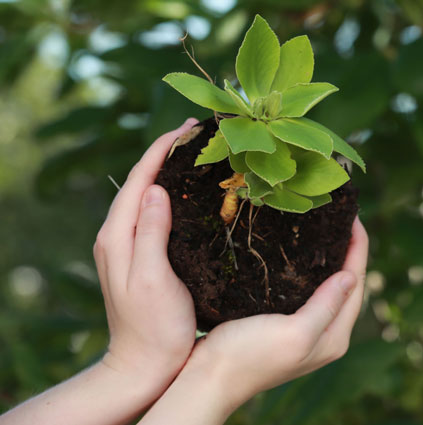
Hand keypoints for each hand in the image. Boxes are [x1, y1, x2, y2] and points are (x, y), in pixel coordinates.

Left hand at [0, 118, 202, 424]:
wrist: (145, 364)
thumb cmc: (153, 327)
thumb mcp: (151, 279)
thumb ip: (150, 233)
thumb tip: (156, 189)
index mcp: (117, 236)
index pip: (139, 178)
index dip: (162, 148)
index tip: (190, 127)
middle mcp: (118, 235)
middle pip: (143, 180)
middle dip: (169, 152)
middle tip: (203, 133)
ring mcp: (129, 246)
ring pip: (150, 194)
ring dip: (173, 171)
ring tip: (202, 154)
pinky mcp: (144, 256)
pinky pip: (157, 213)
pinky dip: (176, 195)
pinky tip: (196, 194)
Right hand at [138, 218, 368, 423]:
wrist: (207, 379)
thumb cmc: (247, 356)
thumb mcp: (294, 333)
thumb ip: (326, 307)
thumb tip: (351, 275)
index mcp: (334, 337)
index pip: (357, 284)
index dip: (359, 248)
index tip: (354, 216)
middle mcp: (325, 336)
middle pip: (347, 285)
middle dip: (349, 251)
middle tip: (341, 217)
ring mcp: (306, 332)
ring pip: (328, 288)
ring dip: (331, 260)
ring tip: (326, 229)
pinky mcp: (284, 326)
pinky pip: (308, 292)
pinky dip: (310, 271)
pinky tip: (300, 256)